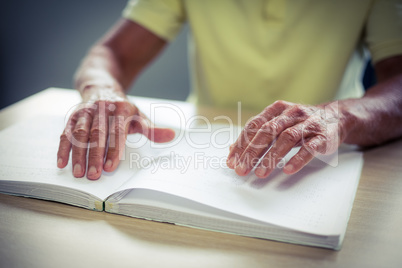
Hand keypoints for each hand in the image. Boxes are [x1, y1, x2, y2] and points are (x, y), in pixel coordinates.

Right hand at [57, 86, 174, 179]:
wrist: (101, 86)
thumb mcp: (139, 116)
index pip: (117, 132)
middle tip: (94, 176)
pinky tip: (61, 163)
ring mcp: (86, 111)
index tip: (111, 167)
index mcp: (122, 109)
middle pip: (97, 134)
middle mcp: (102, 109)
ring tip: (77, 173)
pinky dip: (63, 148)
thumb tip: (172, 136)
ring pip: (79, 133)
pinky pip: (66, 132)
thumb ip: (152, 129)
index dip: (114, 150)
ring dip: (77, 154)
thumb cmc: (123, 108)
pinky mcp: (73, 116)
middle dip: (95, 156)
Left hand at [227, 100, 344, 177]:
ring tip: (261, 173)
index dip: (242, 144)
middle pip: (268, 132)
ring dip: (272, 157)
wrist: (336, 117)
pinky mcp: (323, 136)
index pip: (254, 126)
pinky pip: (309, 147)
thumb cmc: (300, 123)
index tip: (232, 161)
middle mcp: (291, 113)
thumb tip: (233, 150)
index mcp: (277, 109)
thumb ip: (257, 134)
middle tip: (242, 169)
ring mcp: (308, 124)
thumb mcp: (278, 124)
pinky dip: (297, 159)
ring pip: (287, 138)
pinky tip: (287, 170)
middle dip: (252, 152)